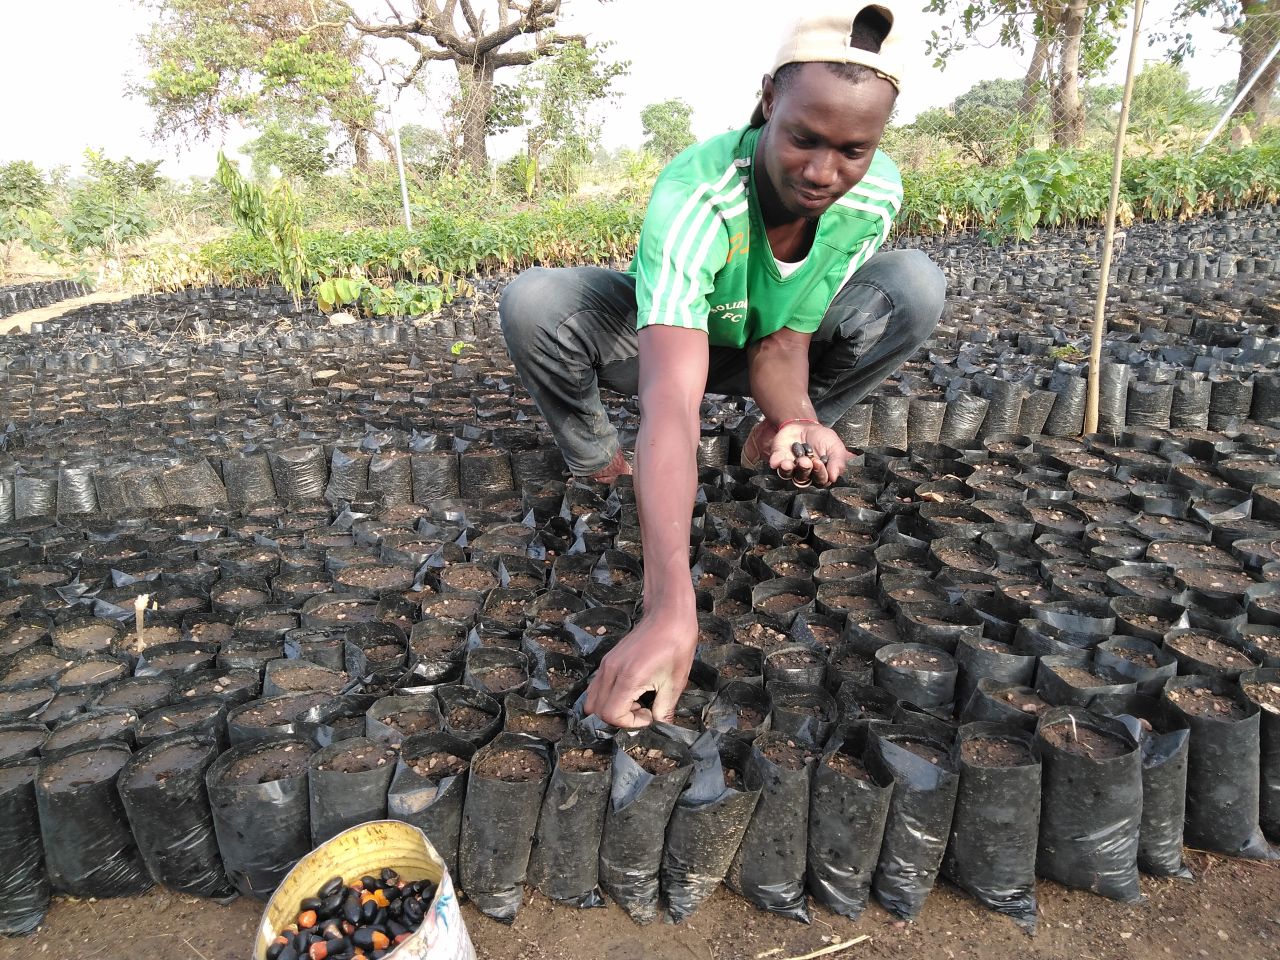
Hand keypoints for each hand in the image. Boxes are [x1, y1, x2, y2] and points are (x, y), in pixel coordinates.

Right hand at [583, 609, 696, 727]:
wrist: (668, 615)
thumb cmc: (675, 645)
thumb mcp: (675, 682)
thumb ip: (664, 708)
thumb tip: (661, 726)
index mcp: (628, 678)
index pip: (611, 714)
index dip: (630, 723)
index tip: (649, 715)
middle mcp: (611, 671)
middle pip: (596, 710)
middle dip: (619, 718)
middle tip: (642, 711)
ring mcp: (606, 664)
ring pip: (592, 699)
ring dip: (611, 708)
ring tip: (636, 702)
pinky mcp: (608, 660)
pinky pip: (597, 686)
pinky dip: (608, 696)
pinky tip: (632, 691)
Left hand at [769, 422, 850, 487]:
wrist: (807, 425)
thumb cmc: (823, 439)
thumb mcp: (836, 448)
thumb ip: (837, 462)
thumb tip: (834, 477)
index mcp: (819, 474)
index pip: (820, 480)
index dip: (819, 473)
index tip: (819, 462)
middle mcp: (804, 474)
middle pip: (803, 479)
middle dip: (804, 470)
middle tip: (806, 461)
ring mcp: (790, 467)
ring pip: (787, 474)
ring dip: (787, 470)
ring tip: (788, 463)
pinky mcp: (778, 458)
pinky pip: (776, 463)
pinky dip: (776, 462)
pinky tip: (776, 461)